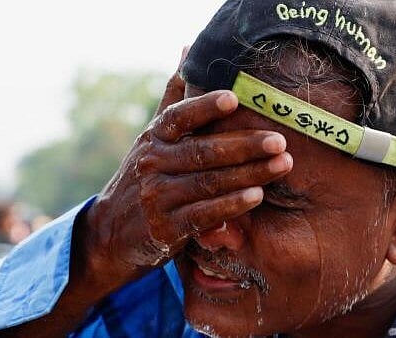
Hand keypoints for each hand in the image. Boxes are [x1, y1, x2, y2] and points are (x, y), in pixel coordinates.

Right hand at [81, 50, 292, 290]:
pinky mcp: (166, 228)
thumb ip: (175, 98)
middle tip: (279, 140)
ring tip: (282, 164)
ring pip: (209, 182)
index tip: (234, 98)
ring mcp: (158, 197)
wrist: (113, 231)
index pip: (178, 117)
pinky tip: (257, 196)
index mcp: (154, 137)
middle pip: (203, 151)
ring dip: (249, 174)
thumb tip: (188, 49)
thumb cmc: (146, 174)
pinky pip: (204, 215)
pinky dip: (231, 205)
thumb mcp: (154, 137)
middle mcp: (153, 164)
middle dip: (245, 145)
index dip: (204, 107)